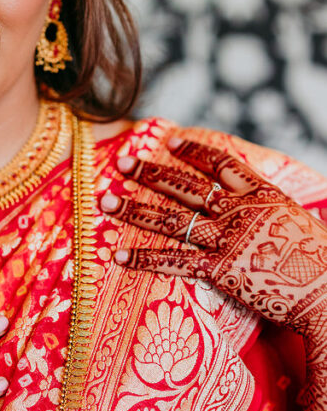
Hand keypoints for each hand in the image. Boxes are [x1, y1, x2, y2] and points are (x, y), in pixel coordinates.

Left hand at [100, 135, 326, 333]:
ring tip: (105, 199)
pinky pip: (173, 262)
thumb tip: (253, 205)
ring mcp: (226, 239)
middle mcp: (239, 211)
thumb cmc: (319, 261)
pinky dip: (142, 260)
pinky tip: (117, 257)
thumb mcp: (296, 221)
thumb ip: (268, 211)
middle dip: (150, 172)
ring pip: (170, 220)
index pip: (222, 164)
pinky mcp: (218, 270)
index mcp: (262, 194)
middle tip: (122, 162)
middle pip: (186, 187)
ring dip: (133, 209)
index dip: (194, 151)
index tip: (172, 140)